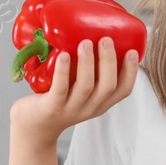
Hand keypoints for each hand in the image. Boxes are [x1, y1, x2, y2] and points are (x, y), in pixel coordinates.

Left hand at [9, 37, 138, 143]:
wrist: (33, 128)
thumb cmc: (56, 103)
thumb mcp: (78, 93)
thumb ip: (87, 74)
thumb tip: (92, 36)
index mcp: (99, 103)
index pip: (123, 91)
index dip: (131, 72)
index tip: (132, 51)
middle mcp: (89, 108)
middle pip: (108, 87)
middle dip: (109, 61)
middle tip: (105, 40)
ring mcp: (70, 109)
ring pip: (86, 87)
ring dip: (88, 63)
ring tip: (85, 43)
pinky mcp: (52, 108)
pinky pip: (60, 89)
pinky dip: (63, 71)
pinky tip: (63, 56)